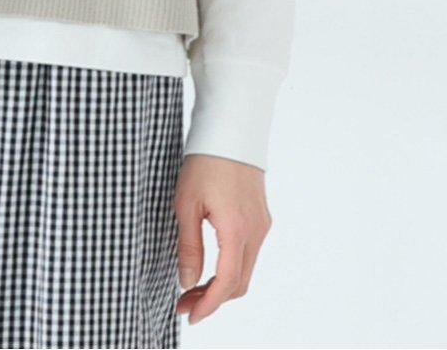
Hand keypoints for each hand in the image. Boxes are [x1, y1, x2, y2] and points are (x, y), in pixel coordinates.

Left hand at [173, 152, 271, 325]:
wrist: (230, 130)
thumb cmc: (204, 161)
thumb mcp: (186, 203)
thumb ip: (189, 246)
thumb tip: (188, 282)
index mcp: (237, 230)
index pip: (227, 283)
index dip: (209, 305)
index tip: (189, 316)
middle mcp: (256, 232)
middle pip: (239, 283)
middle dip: (213, 299)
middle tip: (184, 303)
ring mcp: (261, 224)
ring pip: (245, 269)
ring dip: (222, 284)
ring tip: (193, 287)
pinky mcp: (260, 216)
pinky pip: (248, 253)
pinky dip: (231, 267)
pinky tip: (211, 266)